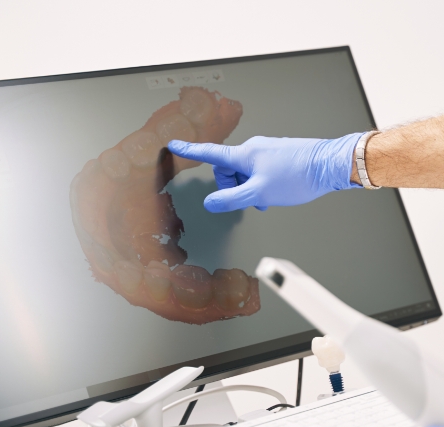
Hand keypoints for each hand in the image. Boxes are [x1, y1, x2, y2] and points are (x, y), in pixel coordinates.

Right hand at [168, 133, 362, 212]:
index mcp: (245, 154)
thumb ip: (232, 199)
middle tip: (248, 201)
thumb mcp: (259, 193)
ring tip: (265, 201)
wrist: (330, 165)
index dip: (190, 151)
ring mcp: (267, 150)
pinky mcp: (278, 155)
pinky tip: (273, 194)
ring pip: (245, 172)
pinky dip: (260, 184)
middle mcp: (254, 148)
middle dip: (232, 186)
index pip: (210, 152)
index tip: (174, 144)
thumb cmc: (298, 176)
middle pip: (228, 168)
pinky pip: (259, 170)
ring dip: (248, 188)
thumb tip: (210, 203)